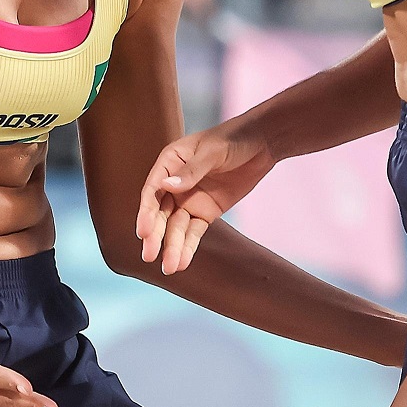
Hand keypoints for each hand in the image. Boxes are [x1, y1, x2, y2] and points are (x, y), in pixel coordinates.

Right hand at [136, 127, 275, 273]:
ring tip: (169, 268)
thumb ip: (191, 171)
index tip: (144, 231)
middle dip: (155, 235)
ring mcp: (190, 199)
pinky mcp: (206, 212)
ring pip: (176, 227)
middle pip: (160, 212)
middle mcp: (175, 183)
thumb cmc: (234, 138)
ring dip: (172, 246)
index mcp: (170, 163)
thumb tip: (164, 186)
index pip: (153, 190)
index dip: (146, 211)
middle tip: (149, 255)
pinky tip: (182, 263)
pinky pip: (194, 232)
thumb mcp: (213, 152)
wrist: (262, 144)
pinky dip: (188, 247)